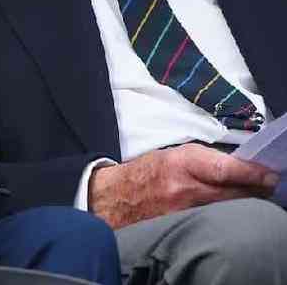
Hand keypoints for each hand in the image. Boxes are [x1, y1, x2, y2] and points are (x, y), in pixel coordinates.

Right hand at [89, 143, 278, 228]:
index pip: (223, 169)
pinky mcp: (184, 230)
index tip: (269, 174)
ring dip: (243, 204)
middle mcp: (184, 190)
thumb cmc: (147, 173)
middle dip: (255, 190)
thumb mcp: (173, 155)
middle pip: (233, 194)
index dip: (251, 173)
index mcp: (180, 164)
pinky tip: (232, 215)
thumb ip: (205, 160)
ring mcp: (185, 215)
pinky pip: (215, 223)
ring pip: (227, 211)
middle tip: (268, 185)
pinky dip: (226, 218)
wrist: (117, 199)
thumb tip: (240, 167)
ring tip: (253, 198)